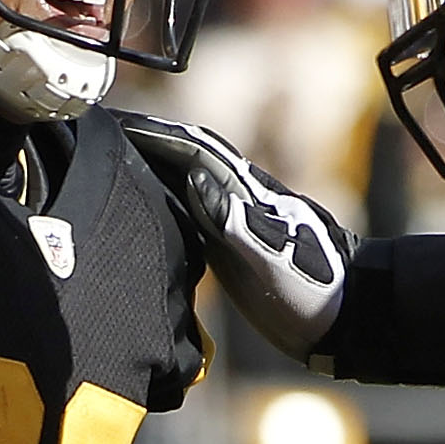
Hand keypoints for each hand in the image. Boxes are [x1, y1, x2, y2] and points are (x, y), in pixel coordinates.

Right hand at [119, 112, 348, 360]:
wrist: (347, 320)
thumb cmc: (317, 290)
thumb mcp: (275, 259)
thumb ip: (238, 222)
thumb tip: (196, 179)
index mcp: (247, 197)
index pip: (194, 153)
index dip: (155, 135)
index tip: (116, 123)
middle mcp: (238, 202)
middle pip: (184, 162)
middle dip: (145, 145)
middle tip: (98, 136)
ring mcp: (234, 225)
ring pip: (183, 187)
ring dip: (149, 171)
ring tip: (107, 165)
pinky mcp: (230, 250)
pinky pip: (187, 218)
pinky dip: (160, 207)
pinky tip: (138, 212)